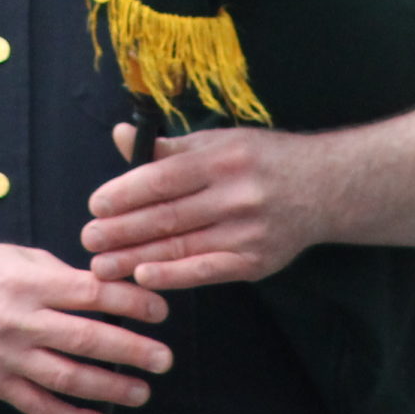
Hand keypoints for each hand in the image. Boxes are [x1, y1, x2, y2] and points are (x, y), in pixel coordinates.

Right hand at [0, 243, 169, 413]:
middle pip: (85, 339)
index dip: (130, 303)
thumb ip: (62, 275)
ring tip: (141, 392)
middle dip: (131, 350)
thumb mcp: (20, 258)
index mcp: (29, 284)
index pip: (91, 293)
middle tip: (163, 359)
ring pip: (67, 378)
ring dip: (109, 388)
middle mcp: (20, 322)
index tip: (159, 311)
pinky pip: (40, 407)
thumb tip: (107, 289)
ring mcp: (8, 357)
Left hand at [83, 124, 329, 288]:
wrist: (326, 188)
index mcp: (223, 158)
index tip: (96, 206)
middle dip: (123, 230)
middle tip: (88, 239)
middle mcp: (237, 195)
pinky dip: (174, 276)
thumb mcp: (219, 142)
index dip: (126, 193)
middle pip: (168, 216)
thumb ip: (169, 148)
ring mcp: (248, 231)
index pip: (164, 178)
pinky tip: (144, 277)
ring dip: (136, 258)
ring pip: (182, 247)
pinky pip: (207, 271)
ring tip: (102, 265)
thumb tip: (121, 137)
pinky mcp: (256, 262)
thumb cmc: (262, 160)